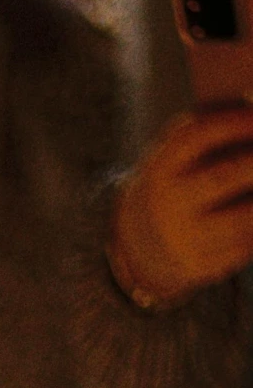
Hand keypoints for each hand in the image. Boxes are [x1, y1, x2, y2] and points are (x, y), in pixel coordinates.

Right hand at [109, 107, 252, 305]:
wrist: (145, 240)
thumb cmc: (182, 179)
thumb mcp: (181, 151)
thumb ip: (215, 124)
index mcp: (164, 167)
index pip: (197, 136)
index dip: (235, 122)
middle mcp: (170, 203)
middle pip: (221, 177)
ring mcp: (185, 238)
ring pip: (241, 221)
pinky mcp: (201, 266)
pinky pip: (245, 248)